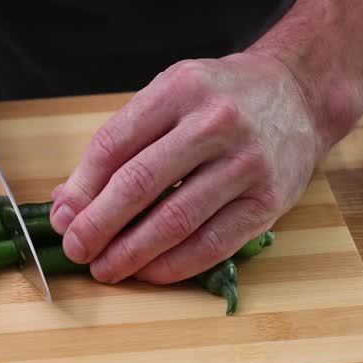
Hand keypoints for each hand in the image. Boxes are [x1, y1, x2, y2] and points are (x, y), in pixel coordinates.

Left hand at [50, 52, 333, 284]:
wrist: (298, 94)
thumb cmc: (220, 100)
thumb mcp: (168, 99)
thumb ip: (120, 145)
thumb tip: (69, 203)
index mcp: (179, 89)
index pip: (114, 145)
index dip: (82, 189)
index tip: (63, 218)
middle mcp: (214, 123)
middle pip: (139, 184)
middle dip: (98, 225)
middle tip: (76, 250)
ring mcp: (246, 163)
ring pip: (175, 219)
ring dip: (131, 252)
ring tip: (105, 268)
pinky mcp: (270, 200)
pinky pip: (214, 243)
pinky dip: (175, 264)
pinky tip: (149, 272)